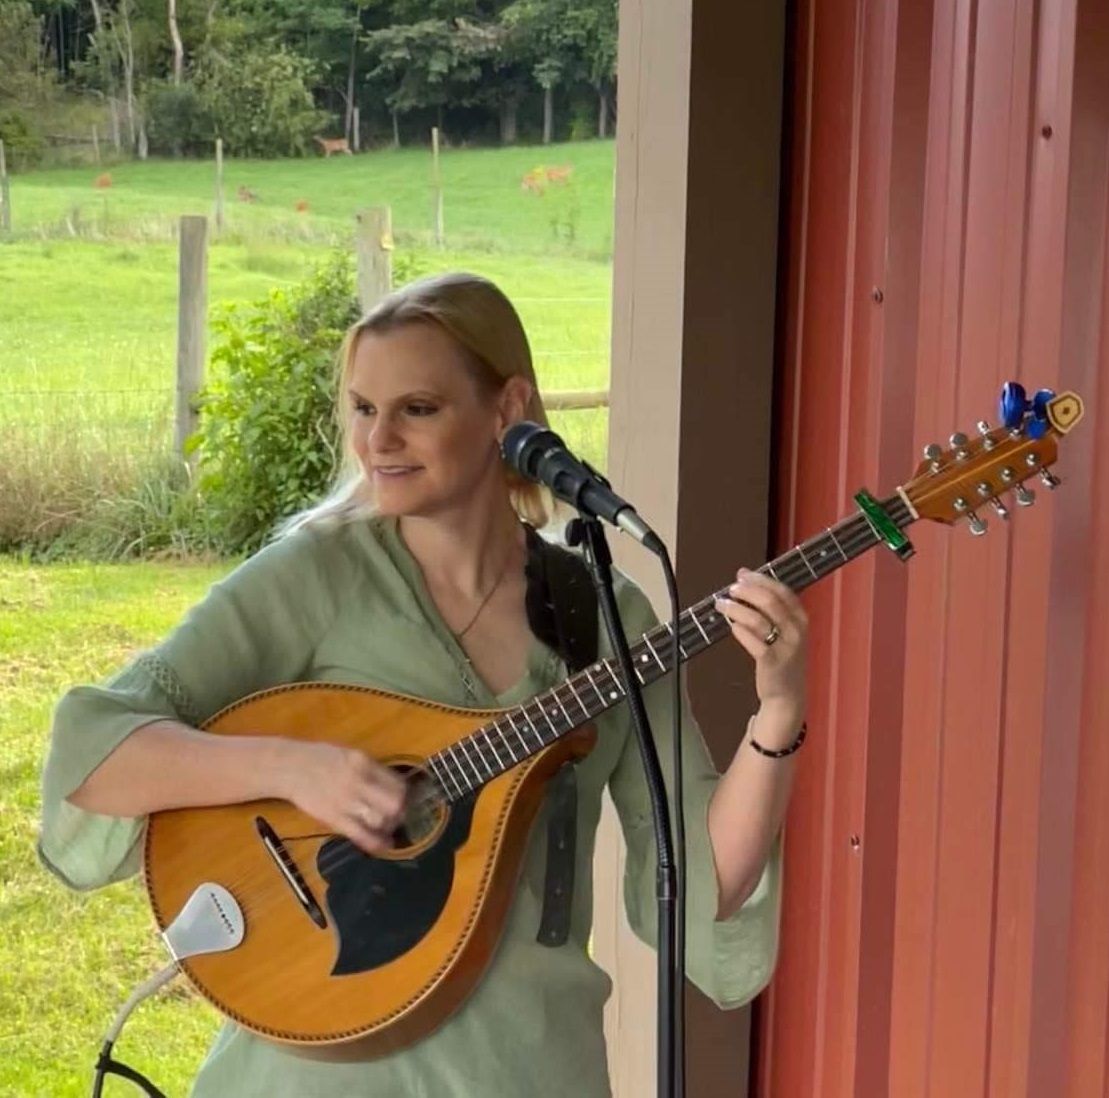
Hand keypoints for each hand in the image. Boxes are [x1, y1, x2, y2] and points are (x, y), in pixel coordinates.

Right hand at [277, 740, 407, 854]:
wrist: (289, 767)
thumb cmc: (320, 758)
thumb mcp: (350, 754)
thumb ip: (371, 768)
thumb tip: (392, 783)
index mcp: (364, 762)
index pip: (397, 781)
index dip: (406, 794)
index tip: (406, 798)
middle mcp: (358, 781)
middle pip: (394, 802)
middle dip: (401, 811)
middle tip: (400, 815)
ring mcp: (346, 801)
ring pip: (380, 819)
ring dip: (389, 826)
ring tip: (388, 827)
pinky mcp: (333, 818)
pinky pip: (360, 834)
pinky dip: (376, 842)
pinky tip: (384, 845)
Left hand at [714, 568, 807, 718]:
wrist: (787, 695)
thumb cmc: (782, 657)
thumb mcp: (785, 630)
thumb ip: (768, 605)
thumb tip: (743, 575)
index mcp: (801, 618)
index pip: (782, 590)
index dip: (760, 580)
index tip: (742, 574)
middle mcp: (796, 631)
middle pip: (769, 601)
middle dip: (746, 591)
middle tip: (730, 590)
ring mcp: (785, 647)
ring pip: (757, 620)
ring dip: (736, 609)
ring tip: (722, 605)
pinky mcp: (771, 662)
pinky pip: (752, 640)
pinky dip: (739, 630)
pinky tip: (731, 626)